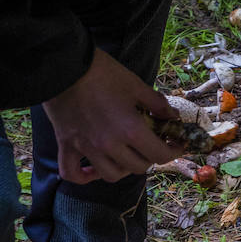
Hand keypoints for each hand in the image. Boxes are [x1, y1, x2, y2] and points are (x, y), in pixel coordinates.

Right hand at [41, 48, 179, 183]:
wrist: (62, 66)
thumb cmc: (101, 73)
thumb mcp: (136, 85)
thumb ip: (158, 104)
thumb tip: (173, 116)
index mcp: (130, 130)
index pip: (160, 155)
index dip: (174, 151)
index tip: (177, 144)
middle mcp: (109, 145)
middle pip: (138, 167)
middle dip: (150, 158)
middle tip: (152, 145)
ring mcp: (86, 148)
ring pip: (110, 175)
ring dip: (123, 168)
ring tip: (127, 155)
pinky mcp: (66, 145)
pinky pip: (73, 173)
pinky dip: (85, 175)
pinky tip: (93, 168)